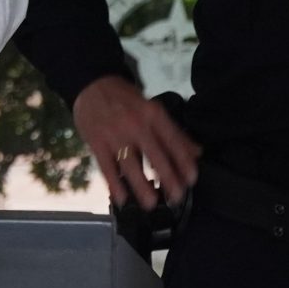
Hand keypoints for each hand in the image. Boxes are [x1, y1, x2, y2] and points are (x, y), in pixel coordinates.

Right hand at [72, 75, 199, 209]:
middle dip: (168, 178)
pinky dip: (114, 184)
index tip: (192, 179)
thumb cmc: (126, 99)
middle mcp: (135, 124)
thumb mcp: (153, 108)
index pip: (173, 141)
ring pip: (130, 164)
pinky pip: (106, 167)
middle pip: (155, 155)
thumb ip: (173, 131)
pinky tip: (121, 199)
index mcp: (153, 114)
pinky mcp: (96, 142)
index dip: (184, 161)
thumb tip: (197, 152)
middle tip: (176, 197)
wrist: (91, 84)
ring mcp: (114, 134)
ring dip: (141, 186)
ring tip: (151, 204)